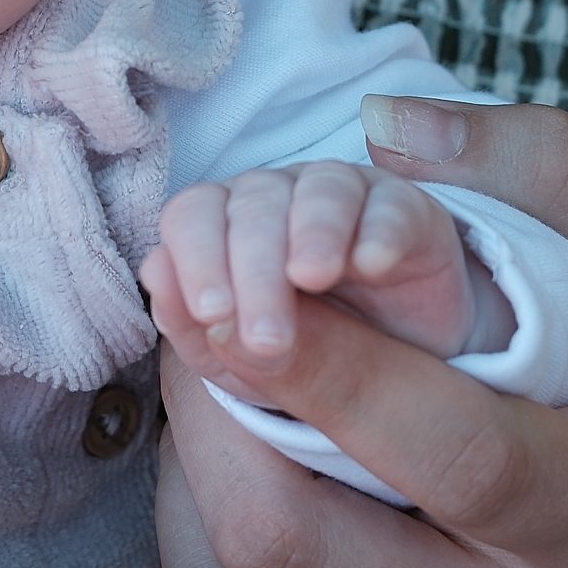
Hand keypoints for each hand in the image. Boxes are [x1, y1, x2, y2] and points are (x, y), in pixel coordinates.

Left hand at [143, 162, 492, 373]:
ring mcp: (344, 203)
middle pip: (252, 205)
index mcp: (225, 229)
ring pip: (321, 189)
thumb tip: (159, 275)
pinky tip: (373, 265)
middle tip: (268, 338)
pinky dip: (380, 229)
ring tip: (312, 277)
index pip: (192, 216)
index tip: (212, 313)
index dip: (196, 256)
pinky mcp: (407, 216)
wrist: (393, 379)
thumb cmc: (300, 361)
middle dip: (254, 268)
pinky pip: (393, 204)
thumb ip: (201, 331)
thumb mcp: (243, 367)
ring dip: (312, 230)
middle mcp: (280, 201)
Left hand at [154, 97, 567, 567]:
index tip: (248, 282)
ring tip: (200, 338)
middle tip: (188, 292)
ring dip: (194, 455)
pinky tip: (228, 416)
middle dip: (211, 410)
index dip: (335, 367)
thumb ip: (561, 170)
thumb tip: (386, 124)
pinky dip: (210, 508)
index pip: (454, 453)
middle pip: (297, 546)